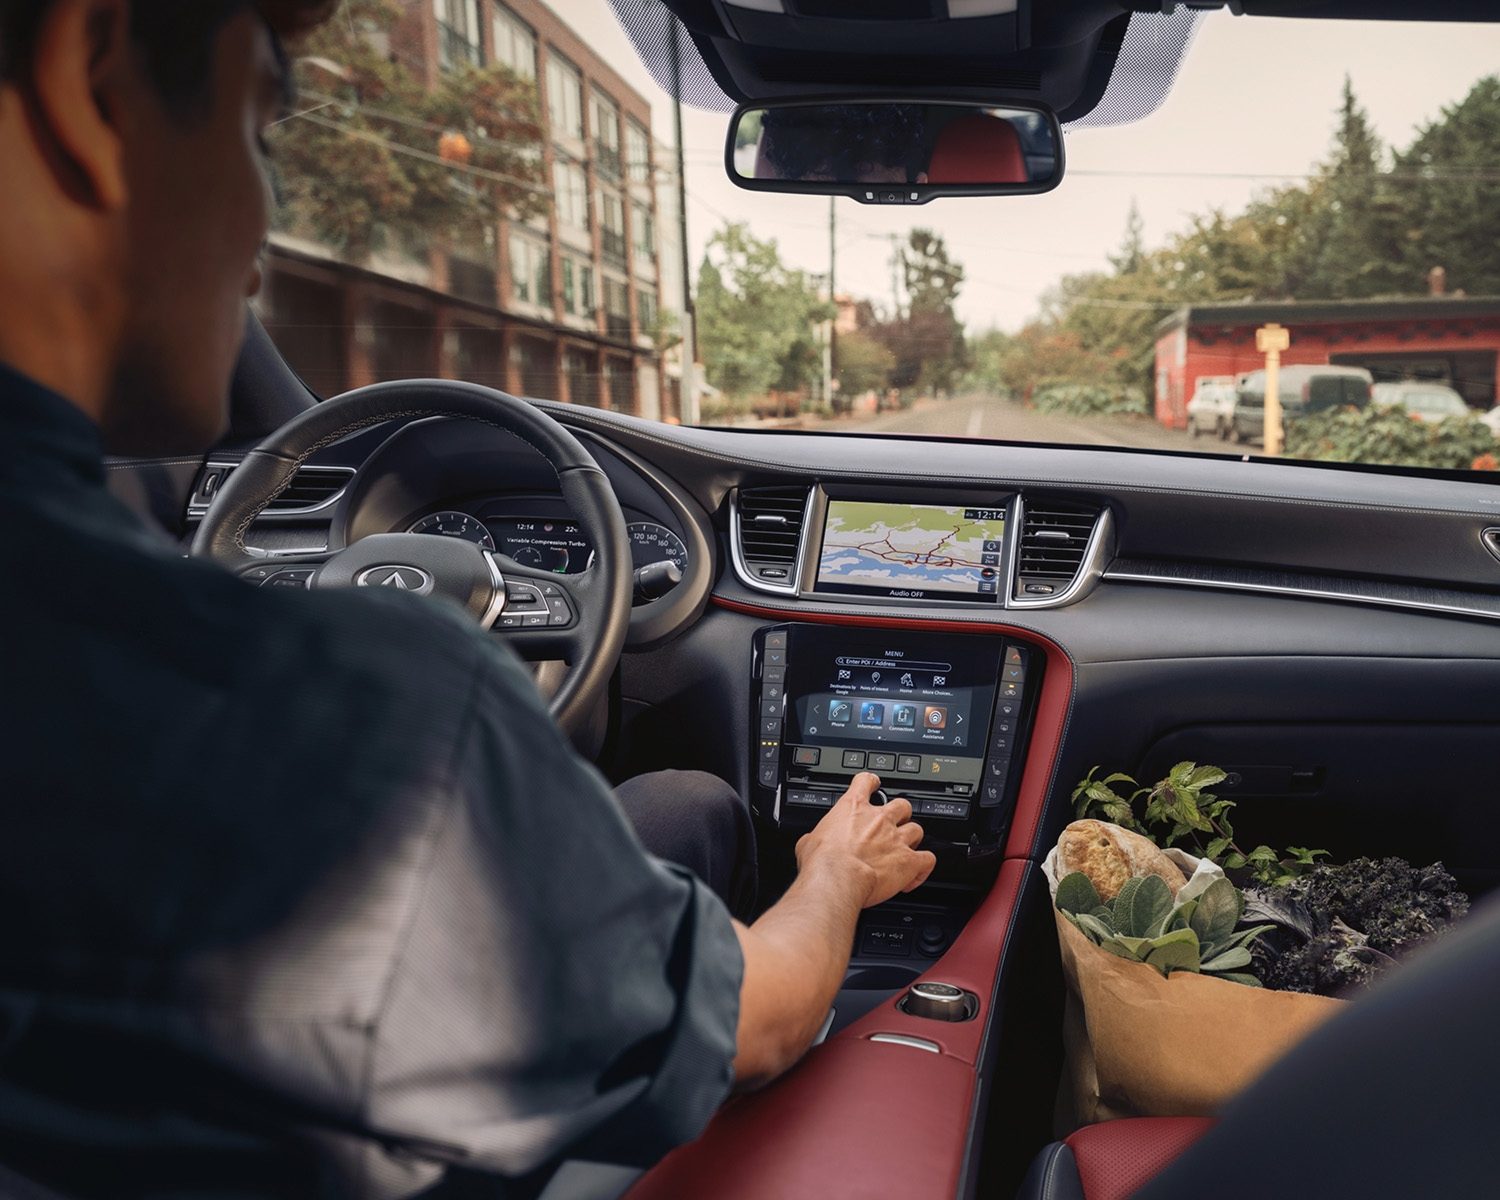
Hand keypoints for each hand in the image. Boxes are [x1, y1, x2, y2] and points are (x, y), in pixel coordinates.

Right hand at [795, 772, 936, 907]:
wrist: (837, 878)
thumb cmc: (822, 861)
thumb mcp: (808, 842)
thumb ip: (815, 837)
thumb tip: (810, 844)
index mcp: (853, 808)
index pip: (866, 782)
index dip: (871, 782)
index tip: (873, 784)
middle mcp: (879, 819)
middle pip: (901, 805)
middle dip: (900, 814)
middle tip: (893, 826)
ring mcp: (897, 838)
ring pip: (917, 830)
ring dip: (913, 840)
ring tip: (906, 851)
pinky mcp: (909, 861)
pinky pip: (927, 859)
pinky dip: (924, 867)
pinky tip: (916, 875)